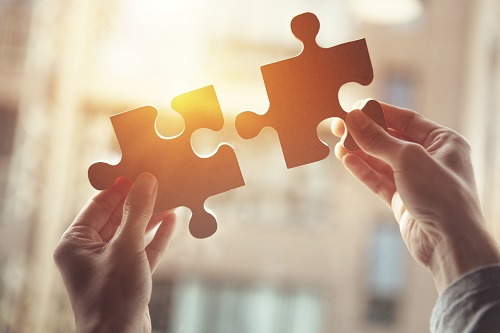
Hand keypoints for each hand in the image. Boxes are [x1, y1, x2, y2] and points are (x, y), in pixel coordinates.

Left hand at [54, 173, 176, 332]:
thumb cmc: (113, 295)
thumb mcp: (126, 246)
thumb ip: (137, 212)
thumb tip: (145, 181)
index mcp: (75, 242)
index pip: (98, 205)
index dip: (119, 189)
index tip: (139, 173)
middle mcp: (89, 251)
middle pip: (116, 217)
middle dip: (138, 202)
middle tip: (158, 183)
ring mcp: (109, 264)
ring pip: (131, 233)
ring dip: (150, 218)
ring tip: (170, 198)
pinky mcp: (127, 275)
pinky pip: (142, 249)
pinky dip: (156, 237)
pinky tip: (171, 221)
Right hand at [332, 101, 499, 293]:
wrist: (449, 243)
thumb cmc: (442, 196)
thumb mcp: (408, 159)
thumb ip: (379, 139)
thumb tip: (354, 118)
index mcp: (444, 142)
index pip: (407, 119)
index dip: (380, 112)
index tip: (355, 108)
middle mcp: (431, 159)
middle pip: (392, 139)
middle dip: (366, 134)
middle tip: (341, 127)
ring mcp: (416, 180)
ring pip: (382, 161)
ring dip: (361, 152)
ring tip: (339, 144)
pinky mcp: (403, 199)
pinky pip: (379, 180)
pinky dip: (363, 170)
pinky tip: (347, 160)